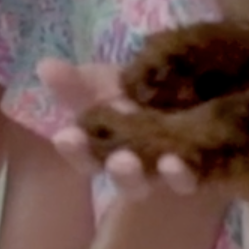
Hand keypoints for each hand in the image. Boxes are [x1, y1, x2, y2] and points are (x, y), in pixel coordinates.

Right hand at [37, 61, 199, 200]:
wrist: (196, 88)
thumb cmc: (138, 89)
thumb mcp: (105, 83)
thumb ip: (75, 82)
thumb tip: (43, 66)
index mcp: (108, 148)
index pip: (86, 156)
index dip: (75, 149)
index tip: (65, 136)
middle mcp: (138, 167)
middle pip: (127, 180)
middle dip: (122, 171)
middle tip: (123, 160)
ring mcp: (170, 173)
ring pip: (166, 183)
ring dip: (166, 176)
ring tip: (170, 162)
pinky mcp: (205, 169)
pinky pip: (199, 177)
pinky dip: (192, 172)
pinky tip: (189, 160)